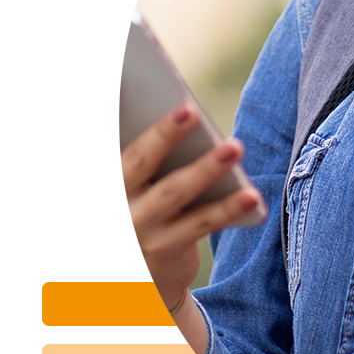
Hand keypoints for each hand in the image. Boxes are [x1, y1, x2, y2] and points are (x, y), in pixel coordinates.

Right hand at [121, 103, 260, 309]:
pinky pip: (202, 222)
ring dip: (206, 168)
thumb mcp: (132, 179)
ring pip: (175, 192)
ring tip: (234, 146)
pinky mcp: (167, 247)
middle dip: (163, 134)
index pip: (102, 139)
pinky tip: (251, 195)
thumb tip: (182, 108)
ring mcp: (138, 226)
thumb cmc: (141, 203)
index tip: (119, 82)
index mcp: (104, 174)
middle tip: (189, 109)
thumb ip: (145, 147)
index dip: (106, 109)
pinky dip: (228, 208)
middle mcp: (112, 200)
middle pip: (138, 161)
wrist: (139, 271)